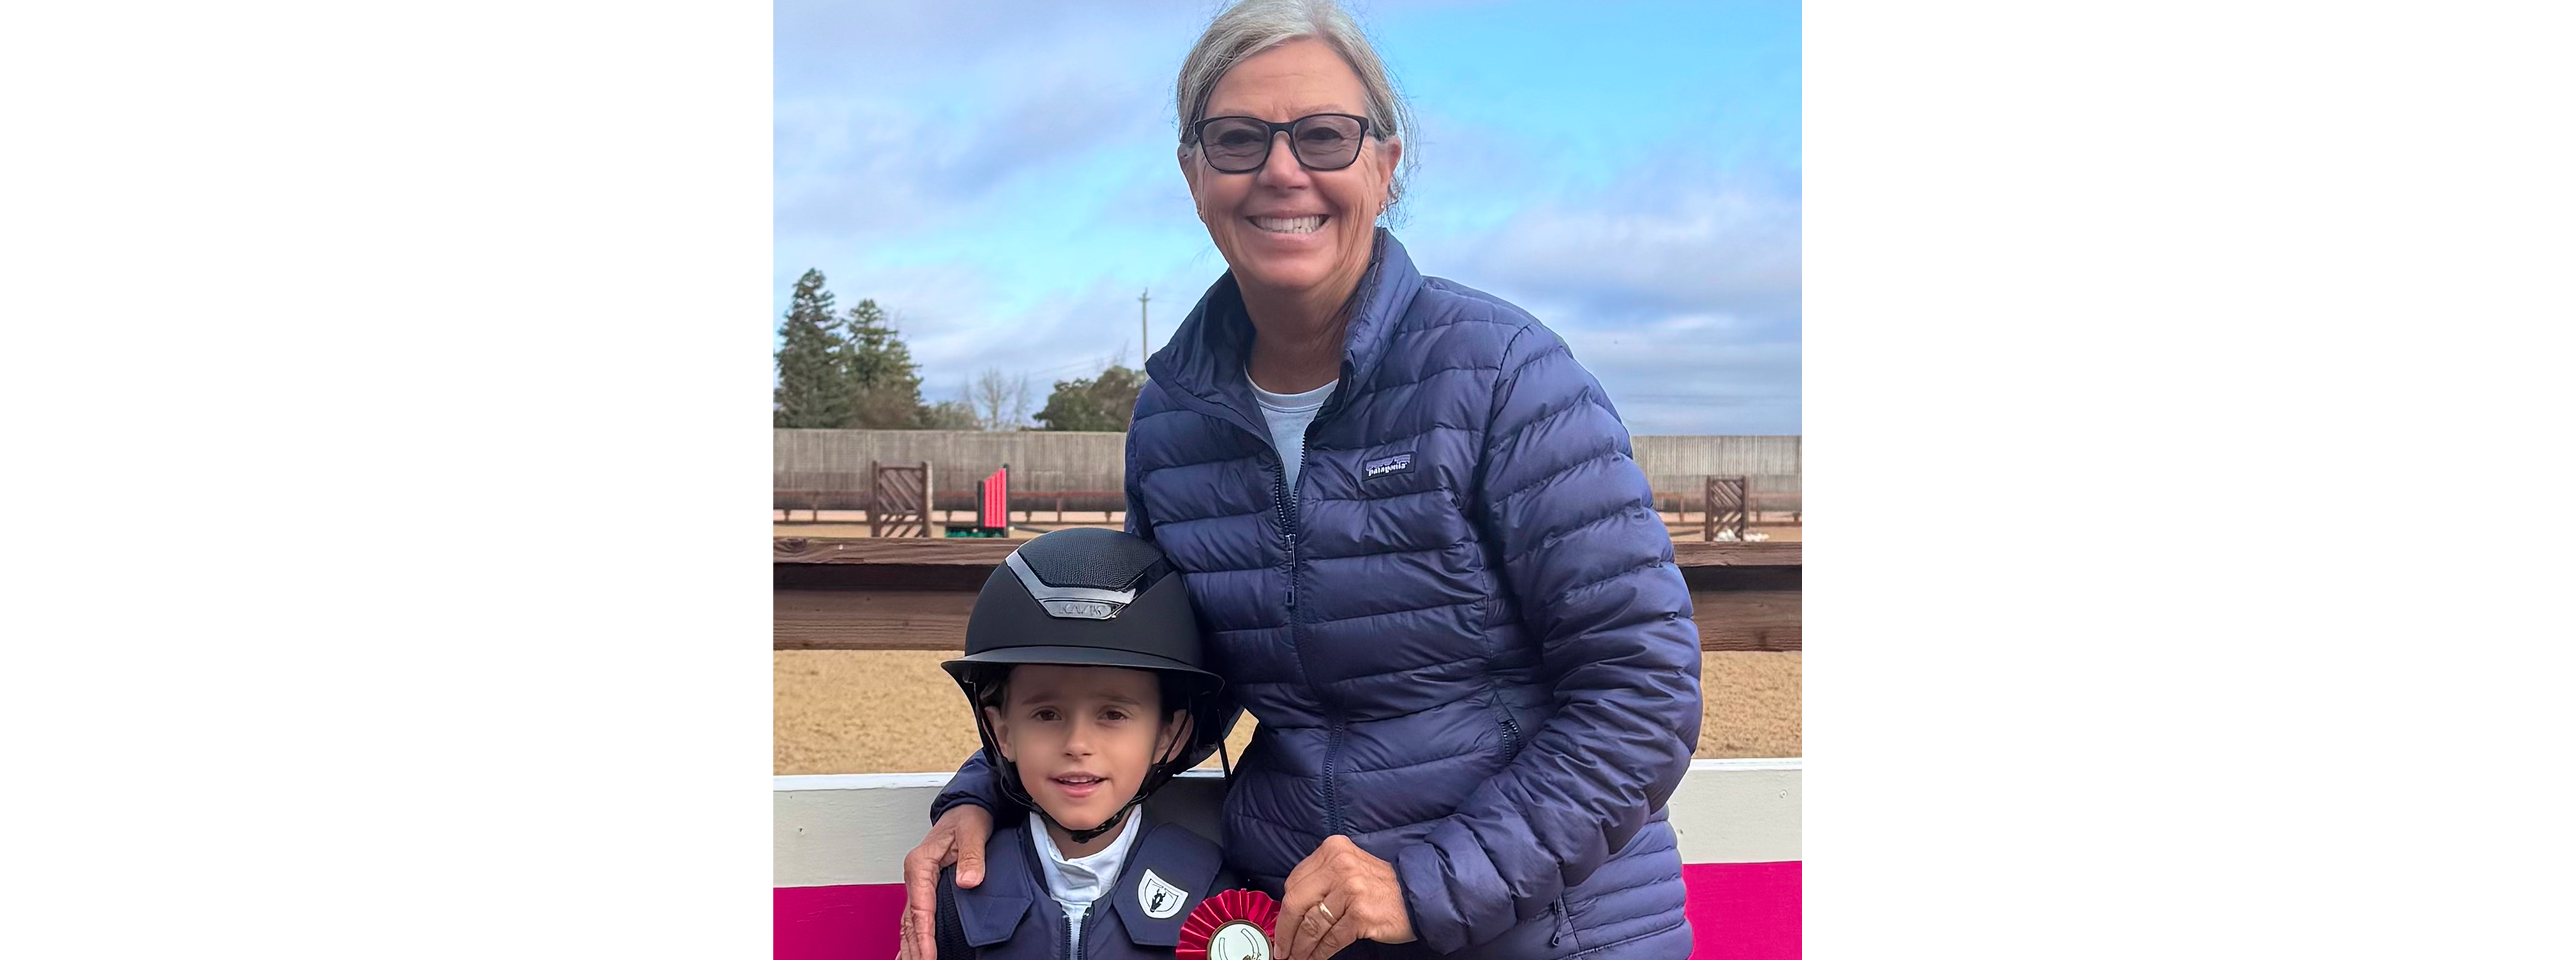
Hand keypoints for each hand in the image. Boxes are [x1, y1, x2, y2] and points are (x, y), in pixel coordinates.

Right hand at [899, 804, 993, 959]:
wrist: (967, 806)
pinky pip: (916, 917)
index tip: (928, 957)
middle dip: (915, 949)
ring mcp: (918, 882)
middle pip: (910, 921)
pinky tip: (911, 952)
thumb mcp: (973, 832)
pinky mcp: (926, 887)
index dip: (924, 936)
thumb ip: (972, 857)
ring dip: (911, 947)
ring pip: (910, 922)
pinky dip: (913, 937)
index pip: (921, 909)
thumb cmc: (968, 817)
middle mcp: (915, 876)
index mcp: (920, 864)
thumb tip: (968, 881)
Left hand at [1275, 835, 1414, 959]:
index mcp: (1332, 849)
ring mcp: (1351, 889)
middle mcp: (1339, 865)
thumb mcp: (1348, 868)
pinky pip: (1331, 939)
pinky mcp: (1360, 913)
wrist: (1418, 895)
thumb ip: (1321, 881)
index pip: (1294, 882)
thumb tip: (1289, 912)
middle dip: (1285, 932)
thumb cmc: (1381, 886)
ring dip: (1301, 947)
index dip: (1283, 911)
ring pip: (1312, 925)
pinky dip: (1319, 953)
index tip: (1279, 928)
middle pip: (1296, 902)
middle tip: (1281, 950)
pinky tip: (1315, 959)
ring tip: (1296, 958)